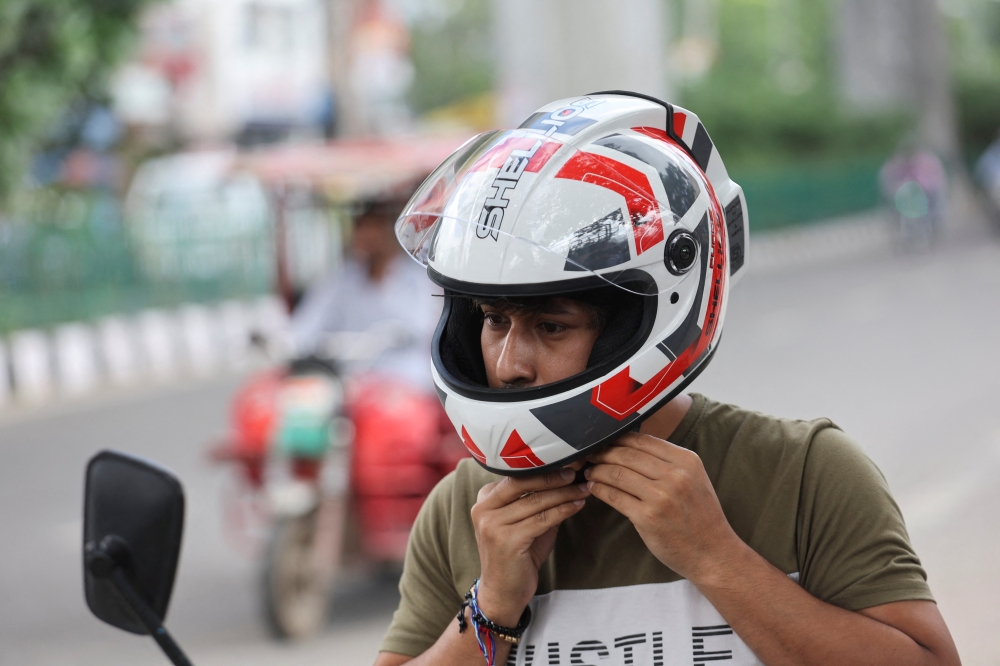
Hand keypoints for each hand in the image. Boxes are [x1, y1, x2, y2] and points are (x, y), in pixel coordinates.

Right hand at [471, 468, 589, 624]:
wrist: (503, 592)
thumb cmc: (518, 554)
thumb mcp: (527, 522)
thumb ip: (540, 501)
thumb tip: (569, 477)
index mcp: (486, 498)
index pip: (517, 474)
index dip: (544, 466)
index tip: (569, 461)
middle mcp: (484, 508)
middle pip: (523, 482)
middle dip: (554, 475)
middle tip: (578, 470)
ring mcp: (492, 524)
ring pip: (536, 501)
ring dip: (564, 493)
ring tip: (584, 488)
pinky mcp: (505, 540)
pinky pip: (541, 519)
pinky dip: (562, 510)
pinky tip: (577, 506)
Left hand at [585, 433, 739, 585]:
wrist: (713, 553)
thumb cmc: (700, 516)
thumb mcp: (694, 479)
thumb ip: (668, 462)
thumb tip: (631, 445)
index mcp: (687, 461)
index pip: (642, 440)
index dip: (617, 438)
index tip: (604, 441)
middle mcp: (675, 475)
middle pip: (626, 454)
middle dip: (603, 452)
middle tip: (590, 455)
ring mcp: (661, 497)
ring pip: (617, 473)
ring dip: (597, 470)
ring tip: (589, 472)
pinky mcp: (647, 518)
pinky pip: (614, 496)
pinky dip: (599, 489)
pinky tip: (593, 487)